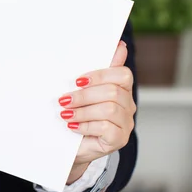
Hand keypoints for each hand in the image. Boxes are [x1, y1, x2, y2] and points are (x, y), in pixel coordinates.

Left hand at [59, 41, 135, 171]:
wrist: (71, 146)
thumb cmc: (78, 114)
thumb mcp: (84, 89)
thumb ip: (100, 68)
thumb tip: (119, 45)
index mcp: (121, 89)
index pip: (123, 75)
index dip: (100, 75)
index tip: (78, 80)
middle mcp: (128, 105)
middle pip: (112, 92)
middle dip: (84, 95)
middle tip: (64, 99)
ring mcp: (126, 124)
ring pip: (109, 109)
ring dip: (83, 111)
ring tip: (66, 114)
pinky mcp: (119, 140)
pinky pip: (107, 128)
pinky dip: (86, 125)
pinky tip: (73, 126)